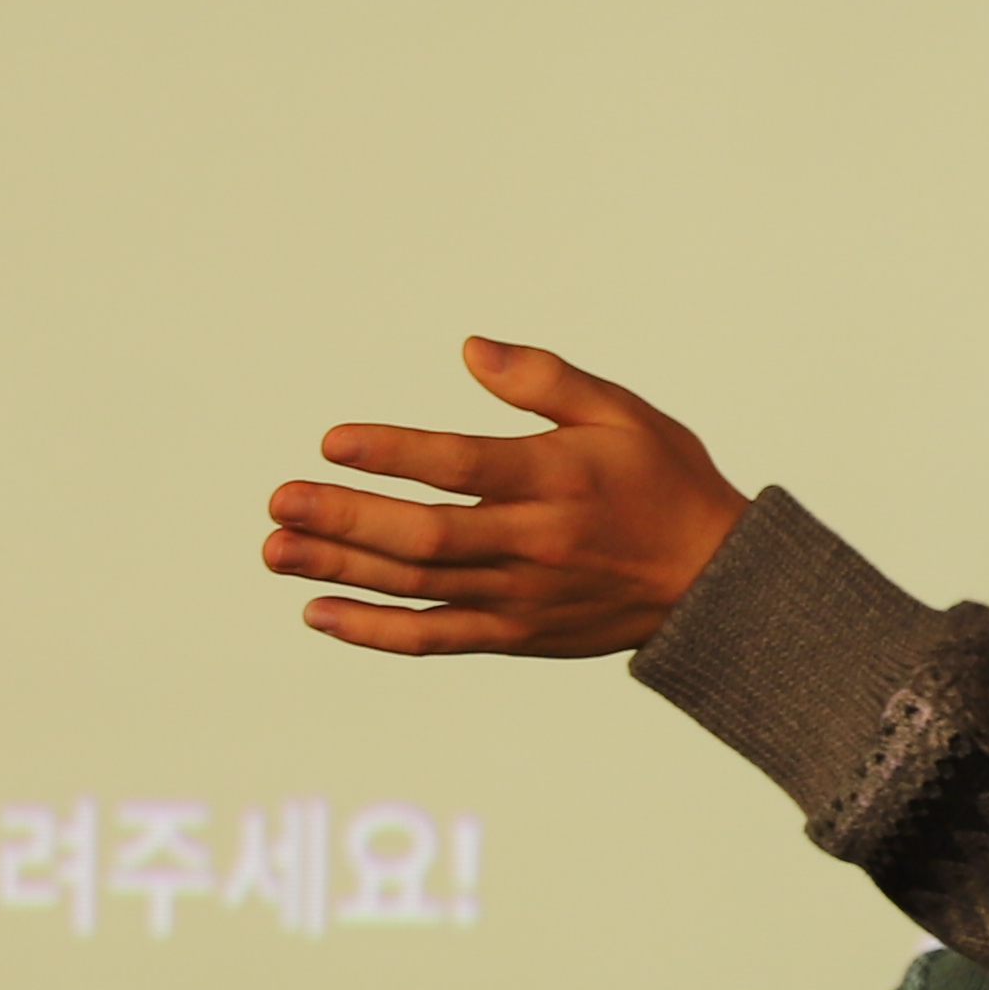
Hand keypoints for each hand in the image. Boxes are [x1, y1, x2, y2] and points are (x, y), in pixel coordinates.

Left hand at [268, 339, 751, 659]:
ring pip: (419, 587)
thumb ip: (544, 380)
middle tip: (279, 501)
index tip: (331, 442)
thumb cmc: (663, 483)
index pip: (462, 466)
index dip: (393, 454)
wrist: (711, 584)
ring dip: (342, 569)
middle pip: (427, 535)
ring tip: (276, 549)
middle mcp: (536, 542)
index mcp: (559, 478)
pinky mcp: (515, 636)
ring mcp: (522, 597)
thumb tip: (468, 351)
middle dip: (346, 519)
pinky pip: (435, 639)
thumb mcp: (622, 413)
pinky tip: (319, 611)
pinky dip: (374, 631)